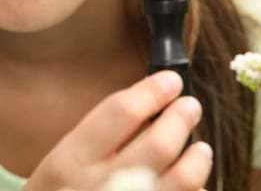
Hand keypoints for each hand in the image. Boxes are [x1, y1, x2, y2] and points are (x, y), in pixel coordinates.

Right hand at [24, 71, 212, 190]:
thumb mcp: (60, 164)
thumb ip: (96, 141)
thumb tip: (146, 110)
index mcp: (70, 160)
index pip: (120, 112)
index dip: (151, 91)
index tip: (169, 81)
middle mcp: (100, 186)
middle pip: (158, 142)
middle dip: (181, 118)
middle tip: (189, 105)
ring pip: (182, 179)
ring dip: (197, 156)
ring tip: (199, 146)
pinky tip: (193, 185)